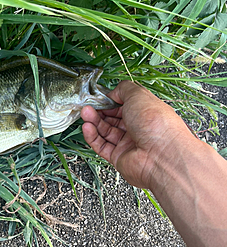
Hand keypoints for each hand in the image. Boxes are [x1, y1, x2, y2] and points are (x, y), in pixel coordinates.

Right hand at [81, 81, 196, 188]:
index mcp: (146, 113)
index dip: (110, 101)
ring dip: (93, 122)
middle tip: (88, 105)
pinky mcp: (119, 157)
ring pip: (106, 131)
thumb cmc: (157, 125)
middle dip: (99, 111)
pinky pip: (102, 146)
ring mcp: (129, 144)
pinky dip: (92, 137)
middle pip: (113, 118)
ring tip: (85, 114)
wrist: (161, 156)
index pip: (124, 105)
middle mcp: (138, 128)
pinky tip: (87, 128)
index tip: (99, 97)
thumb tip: (113, 92)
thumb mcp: (138, 95)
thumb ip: (124, 89)